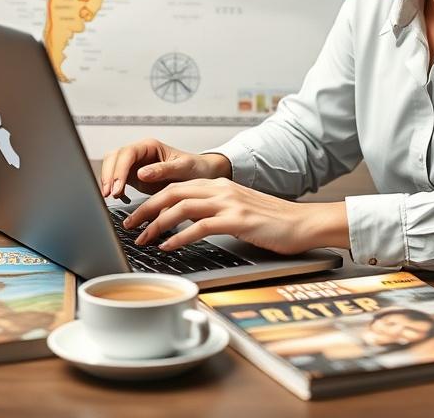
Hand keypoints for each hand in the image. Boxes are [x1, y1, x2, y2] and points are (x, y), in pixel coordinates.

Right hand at [100, 138, 230, 199]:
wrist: (202, 176)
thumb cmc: (195, 167)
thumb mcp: (183, 167)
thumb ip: (163, 169)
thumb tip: (141, 173)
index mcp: (150, 146)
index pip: (127, 154)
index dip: (119, 170)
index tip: (117, 186)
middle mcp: (140, 153)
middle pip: (114, 158)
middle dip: (108, 175)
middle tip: (109, 194)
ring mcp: (135, 165)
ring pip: (112, 167)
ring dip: (108, 181)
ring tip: (110, 197)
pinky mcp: (134, 177)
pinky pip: (117, 179)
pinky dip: (114, 187)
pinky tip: (118, 197)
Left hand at [121, 178, 349, 254]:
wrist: (303, 223)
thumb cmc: (273, 223)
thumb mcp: (239, 210)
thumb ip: (215, 212)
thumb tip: (188, 226)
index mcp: (220, 186)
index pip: (176, 187)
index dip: (152, 200)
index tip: (136, 215)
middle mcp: (222, 190)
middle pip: (172, 193)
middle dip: (146, 210)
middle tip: (130, 226)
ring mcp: (230, 203)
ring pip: (181, 207)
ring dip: (157, 224)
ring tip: (144, 239)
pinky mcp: (237, 220)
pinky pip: (200, 226)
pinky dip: (179, 237)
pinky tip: (169, 247)